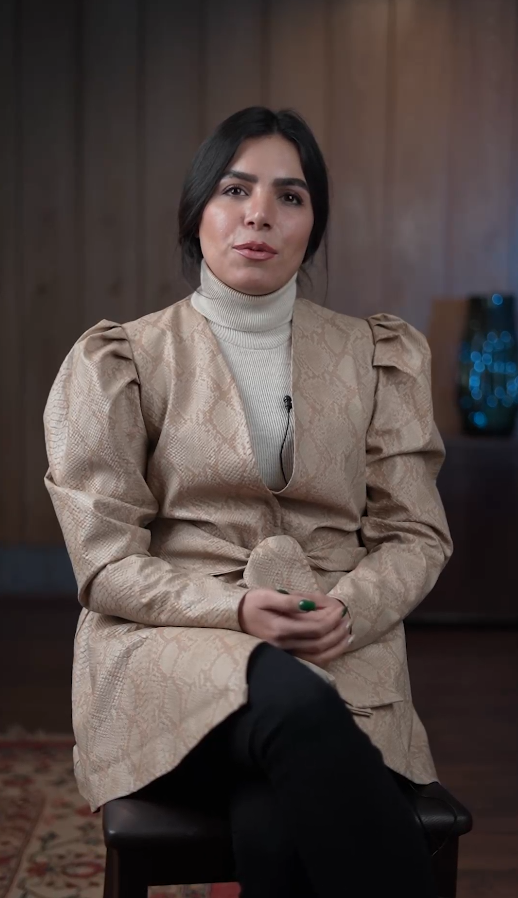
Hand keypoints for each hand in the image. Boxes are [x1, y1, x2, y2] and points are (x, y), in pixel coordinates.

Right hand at [238, 588, 352, 668]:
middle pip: (319, 643)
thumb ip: (289, 601)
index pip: (314, 628)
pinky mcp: (285, 657)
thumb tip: (309, 605)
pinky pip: (310, 661)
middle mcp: (283, 645)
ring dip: (336, 646)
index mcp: (279, 629)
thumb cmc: (251, 603)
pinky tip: (336, 648)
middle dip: (337, 632)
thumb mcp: (266, 595)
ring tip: (348, 634)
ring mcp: (284, 654)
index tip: (340, 609)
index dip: (331, 620)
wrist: (234, 617)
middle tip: (347, 619)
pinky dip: (327, 656)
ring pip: (317, 656)